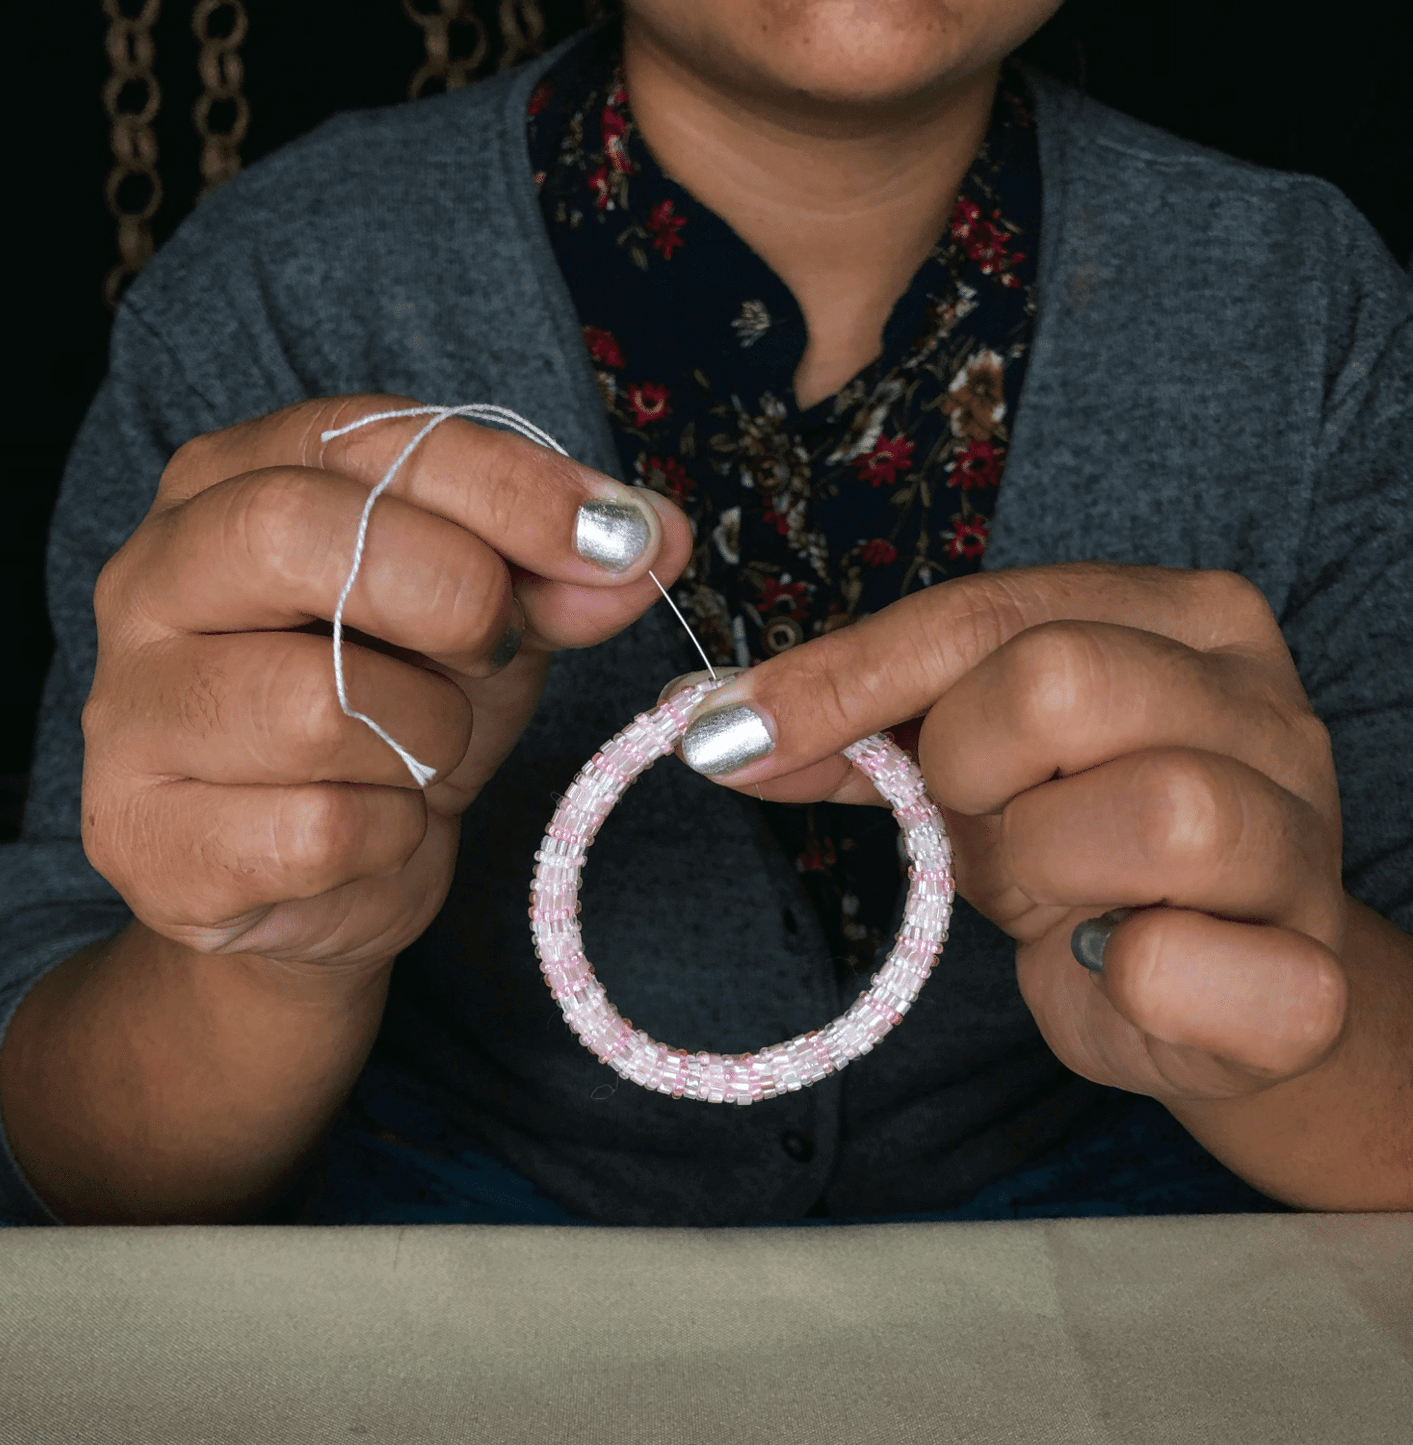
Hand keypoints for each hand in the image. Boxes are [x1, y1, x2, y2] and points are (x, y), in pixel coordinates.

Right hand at [83, 395, 689, 972]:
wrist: (323, 875)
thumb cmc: (398, 714)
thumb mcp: (488, 622)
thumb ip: (555, 573)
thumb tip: (654, 541)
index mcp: (227, 485)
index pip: (360, 440)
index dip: (509, 486)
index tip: (627, 537)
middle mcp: (151, 578)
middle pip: (293, 534)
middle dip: (451, 593)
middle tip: (502, 645)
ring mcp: (130, 713)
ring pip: (315, 703)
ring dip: (427, 736)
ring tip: (421, 752)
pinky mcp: (148, 841)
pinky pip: (318, 830)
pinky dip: (390, 836)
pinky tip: (376, 829)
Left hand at [671, 563, 1349, 1104]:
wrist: (1212, 990)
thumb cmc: (1083, 854)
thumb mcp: (972, 765)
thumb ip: (864, 725)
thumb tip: (713, 717)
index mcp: (1179, 619)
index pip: (987, 615)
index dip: (843, 678)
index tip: (724, 732)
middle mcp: (1262, 703)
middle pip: (1060, 684)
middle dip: (972, 770)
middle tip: (980, 821)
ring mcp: (1302, 835)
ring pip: (1152, 812)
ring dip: (1046, 869)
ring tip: (1057, 891)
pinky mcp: (1308, 976)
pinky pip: (1178, 963)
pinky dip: (1120, 977)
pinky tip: (1116, 965)